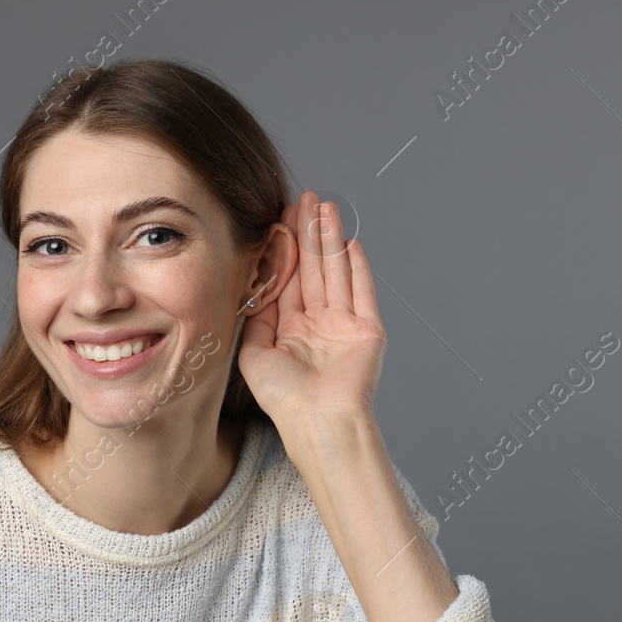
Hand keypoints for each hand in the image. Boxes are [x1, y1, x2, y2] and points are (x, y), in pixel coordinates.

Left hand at [237, 191, 386, 432]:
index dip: (285, 247)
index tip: (280, 218)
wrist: (318, 421)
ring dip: (331, 239)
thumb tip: (254, 285)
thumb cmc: (284, 398)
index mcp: (291, 330)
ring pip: (336, 272)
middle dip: (308, 233)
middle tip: (306, 199)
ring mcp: (344, 325)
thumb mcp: (254, 354)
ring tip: (326, 208)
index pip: (288, 278)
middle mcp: (319, 324)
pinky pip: (362, 291)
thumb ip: (255, 317)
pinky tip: (350, 242)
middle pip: (313, 268)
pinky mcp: (367, 330)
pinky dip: (358, 267)